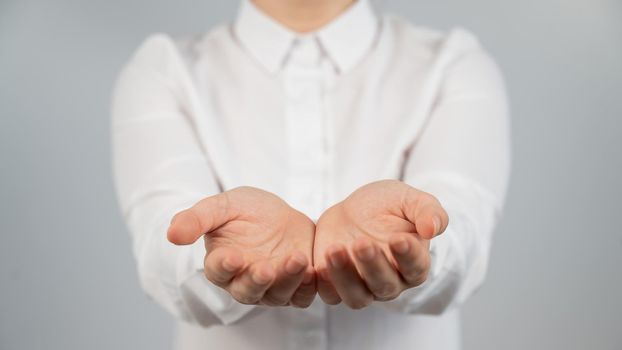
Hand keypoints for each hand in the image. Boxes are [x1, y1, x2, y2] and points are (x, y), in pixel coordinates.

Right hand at [167, 186, 316, 307]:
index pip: (218, 271)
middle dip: (256, 280)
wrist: (281, 214)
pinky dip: (308, 287)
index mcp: (222, 263)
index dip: (225, 266)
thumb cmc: (246, 210)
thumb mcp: (223, 205)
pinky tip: (313, 270)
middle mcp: (245, 281)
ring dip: (287, 280)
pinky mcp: (297, 285)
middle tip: (265, 267)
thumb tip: (171, 234)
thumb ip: (198, 218)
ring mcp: (272, 287)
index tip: (233, 256)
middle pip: (248, 291)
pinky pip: (303, 295)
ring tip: (296, 259)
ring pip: (278, 294)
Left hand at [313, 180, 448, 308]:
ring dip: (344, 277)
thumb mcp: (408, 199)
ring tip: (334, 250)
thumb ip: (427, 211)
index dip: (407, 255)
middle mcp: (391, 282)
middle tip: (361, 243)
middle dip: (372, 265)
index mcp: (414, 263)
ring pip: (356, 297)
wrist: (354, 211)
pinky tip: (315, 264)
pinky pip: (329, 294)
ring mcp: (362, 287)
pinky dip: (322, 283)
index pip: (415, 266)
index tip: (398, 238)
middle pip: (384, 285)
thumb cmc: (387, 205)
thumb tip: (433, 228)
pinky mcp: (335, 285)